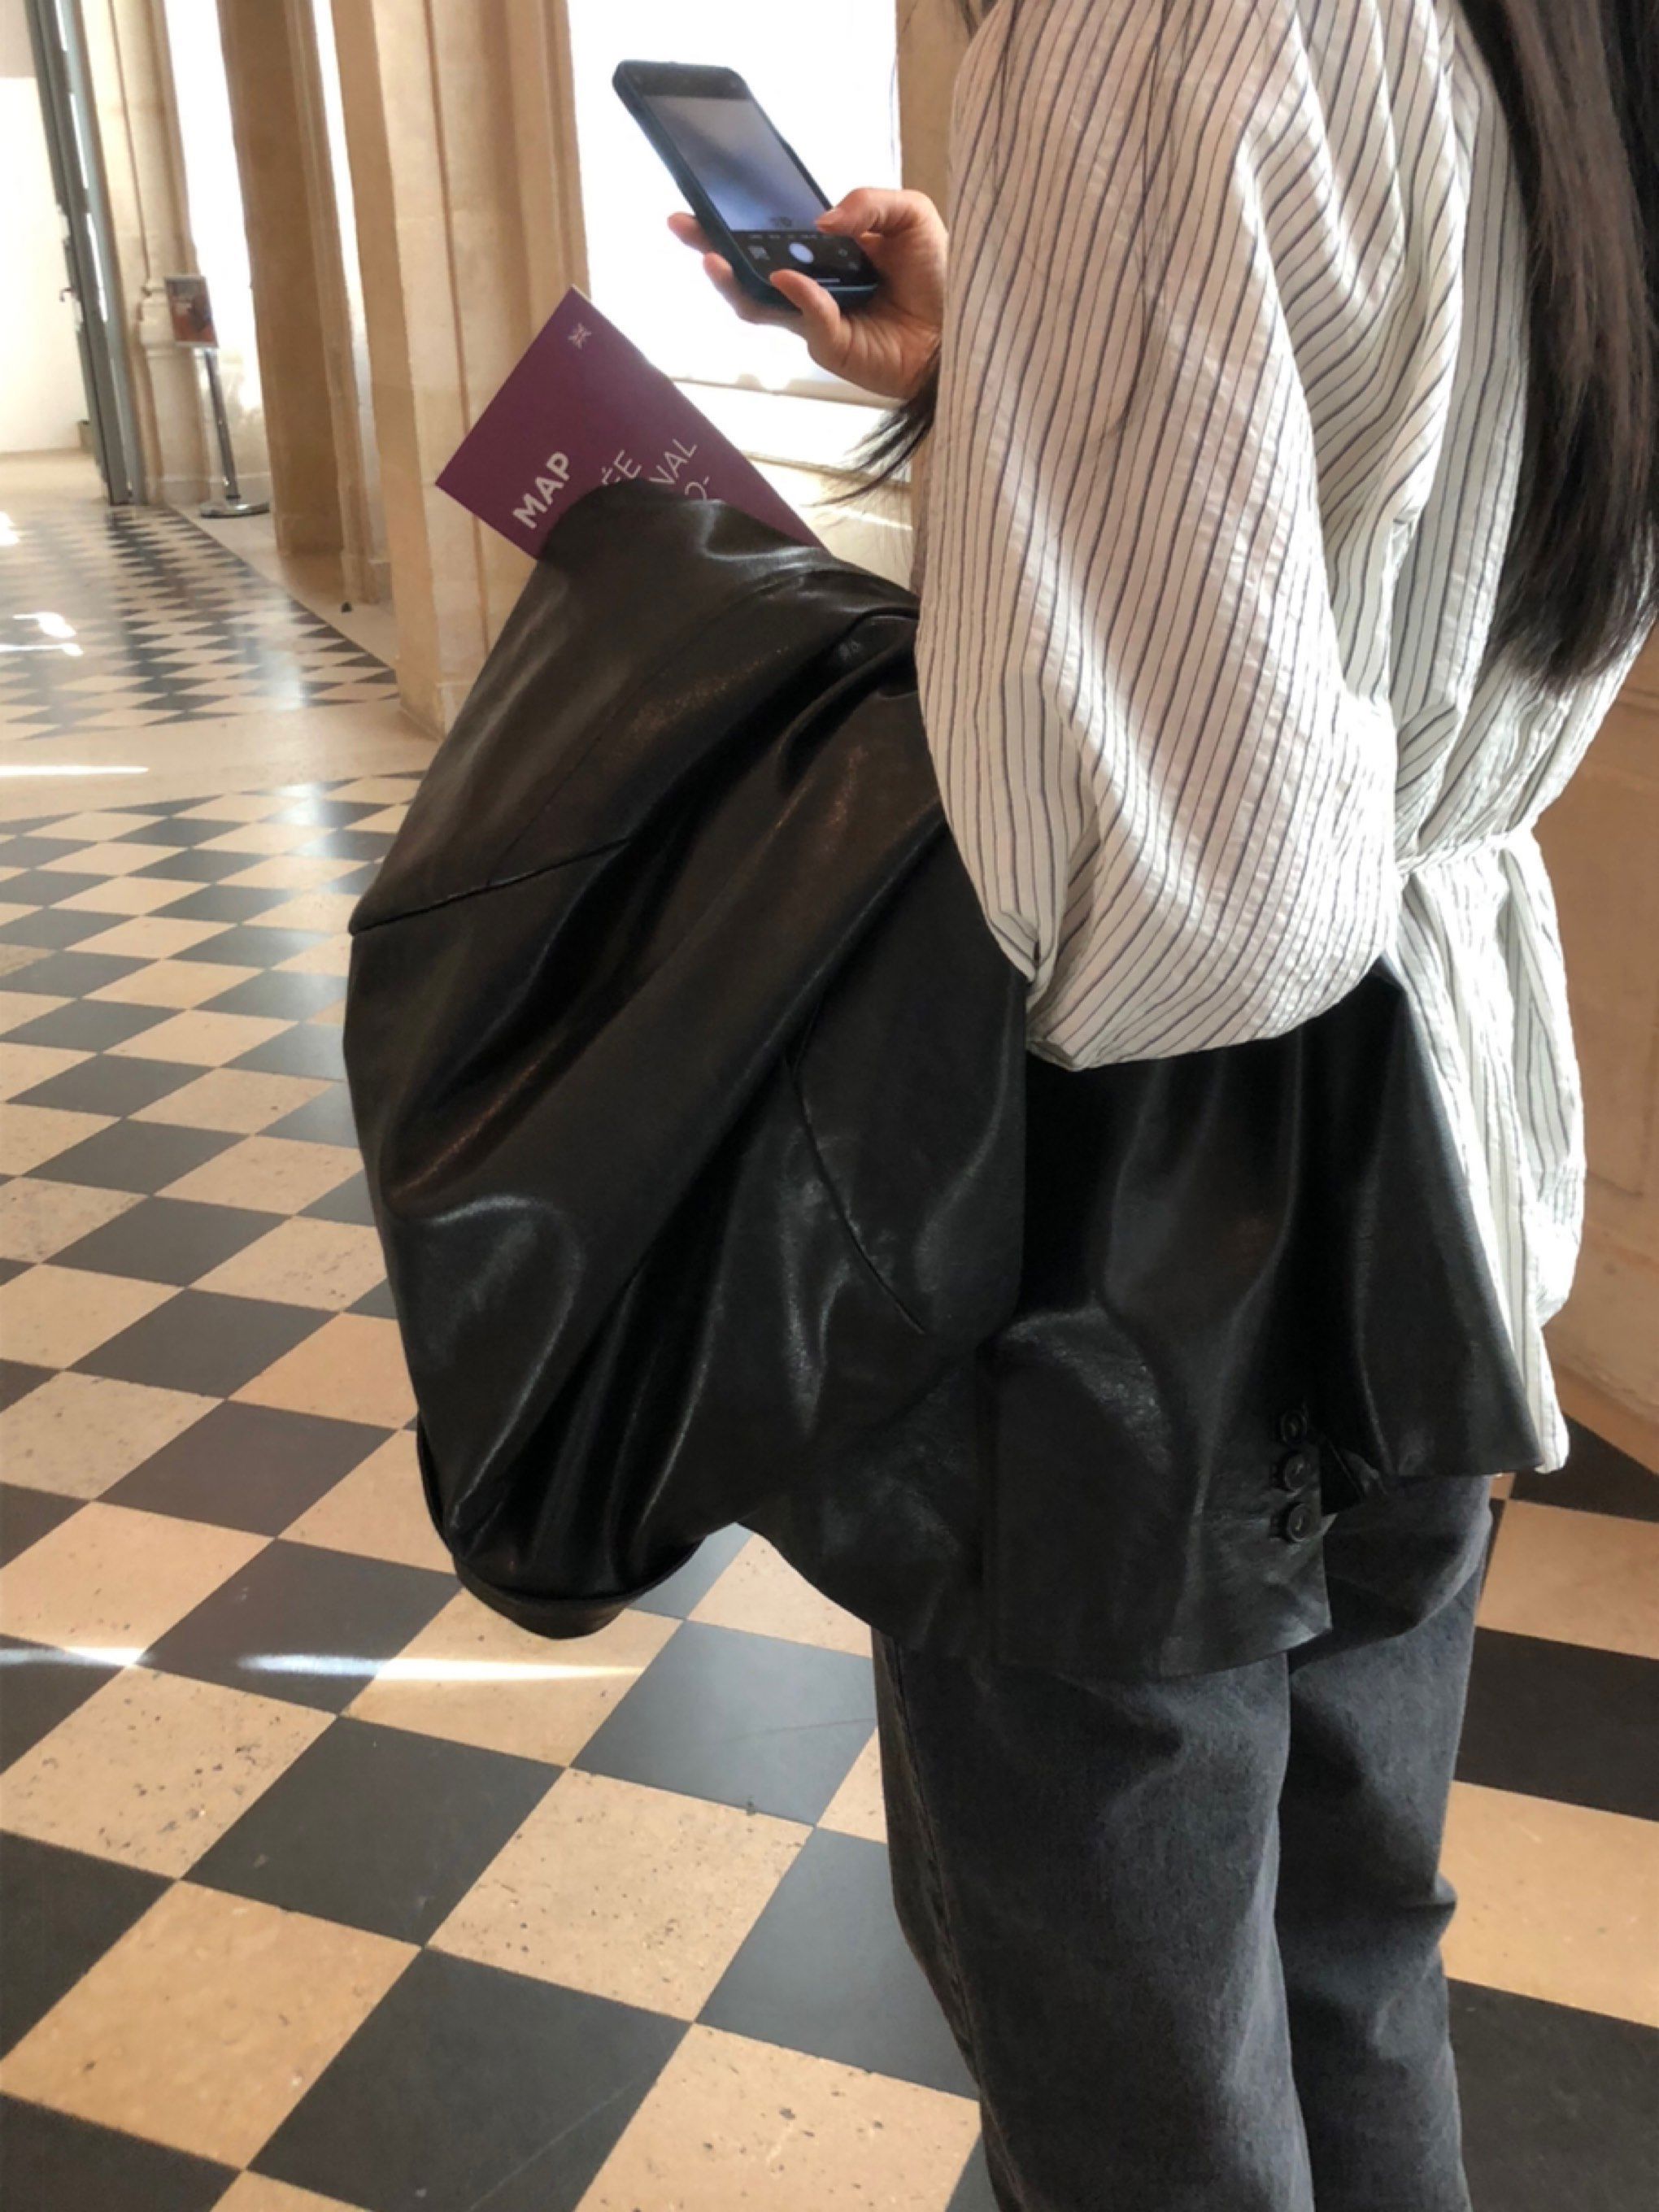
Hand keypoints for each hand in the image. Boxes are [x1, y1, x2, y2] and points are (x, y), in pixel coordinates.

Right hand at [666, 187, 946, 402]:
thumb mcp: (911, 216)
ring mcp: (815, 320)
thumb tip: (820, 221)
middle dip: (709, 246)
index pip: (772, 233)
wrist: (962, 330)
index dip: (738, 218)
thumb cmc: (940, 276)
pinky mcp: (830, 346)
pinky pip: (805, 320)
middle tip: (681, 223)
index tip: (706, 198)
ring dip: (733, 281)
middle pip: (749, 271)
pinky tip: (787, 279)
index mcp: (825, 253)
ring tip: (711, 257)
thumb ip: (868, 203)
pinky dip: (796, 298)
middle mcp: (811, 287)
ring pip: (759, 304)